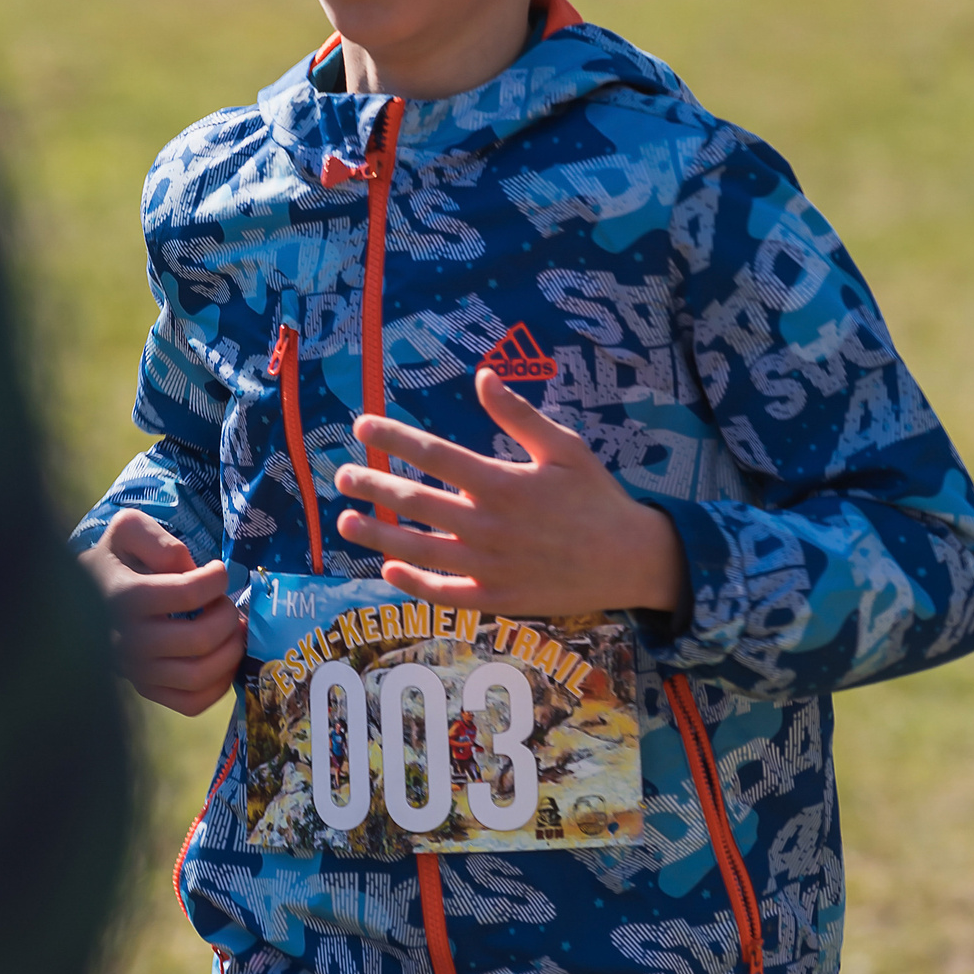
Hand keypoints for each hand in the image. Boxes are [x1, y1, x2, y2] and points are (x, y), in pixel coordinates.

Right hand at [77, 509, 244, 715]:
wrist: (82, 598)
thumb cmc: (115, 561)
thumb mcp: (127, 530)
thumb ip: (158, 539)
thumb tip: (187, 568)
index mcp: (124, 596)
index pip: (188, 593)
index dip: (217, 579)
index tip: (217, 572)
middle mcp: (128, 640)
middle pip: (200, 639)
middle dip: (227, 617)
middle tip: (225, 604)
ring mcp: (136, 671)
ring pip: (199, 676)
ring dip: (230, 651)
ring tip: (232, 630)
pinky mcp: (146, 690)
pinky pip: (192, 703)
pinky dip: (218, 685)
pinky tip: (222, 659)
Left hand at [334, 368, 687, 615]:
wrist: (630, 561)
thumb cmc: (597, 498)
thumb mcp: (565, 447)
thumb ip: (519, 414)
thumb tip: (483, 376)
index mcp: (503, 482)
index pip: (434, 455)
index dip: (394, 438)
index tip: (363, 425)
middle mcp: (488, 524)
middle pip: (415, 502)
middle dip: (373, 486)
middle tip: (343, 475)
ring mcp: (489, 564)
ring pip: (418, 548)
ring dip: (378, 534)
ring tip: (346, 521)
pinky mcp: (495, 597)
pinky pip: (443, 591)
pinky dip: (412, 582)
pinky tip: (388, 568)